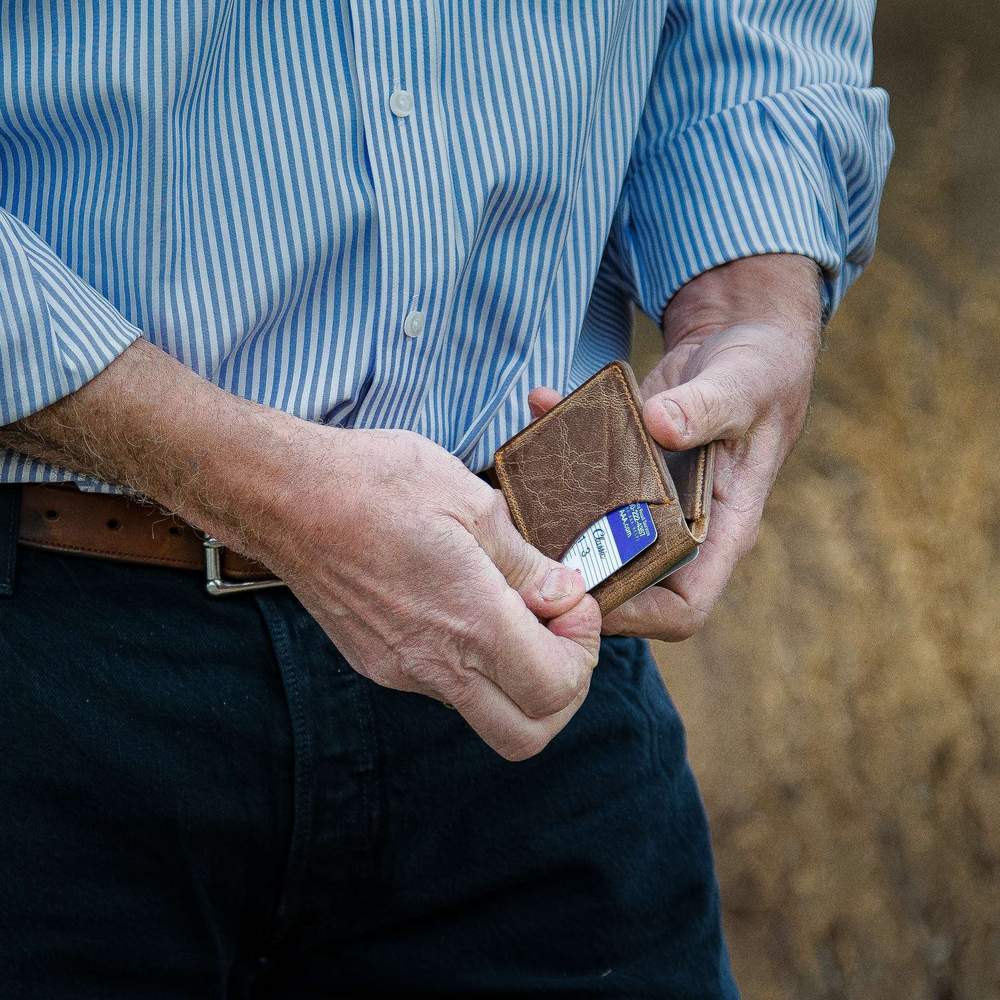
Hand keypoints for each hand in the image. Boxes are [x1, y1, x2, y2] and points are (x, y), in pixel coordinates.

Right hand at [263, 426, 601, 759]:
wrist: (285, 495)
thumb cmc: (376, 482)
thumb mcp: (471, 501)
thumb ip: (526, 562)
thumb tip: (562, 594)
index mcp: (469, 621)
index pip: (555, 689)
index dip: (582, 652)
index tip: (571, 603)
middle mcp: (434, 664)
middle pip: (526, 736)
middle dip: (561, 692)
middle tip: (558, 632)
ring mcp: (399, 672)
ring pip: (485, 714)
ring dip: (518, 678)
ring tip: (513, 610)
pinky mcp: (375, 664)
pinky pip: (444, 688)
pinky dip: (475, 664)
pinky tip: (467, 606)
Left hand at [528, 254, 821, 640]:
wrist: (744, 338)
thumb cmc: (761, 371)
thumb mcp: (743, 386)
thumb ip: (706, 408)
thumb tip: (661, 425)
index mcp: (723, 529)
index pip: (683, 607)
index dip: (637, 615)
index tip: (586, 592)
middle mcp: (681, 527)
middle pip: (624, 583)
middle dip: (575, 575)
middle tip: (525, 550)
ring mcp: (648, 502)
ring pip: (593, 536)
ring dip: (552, 521)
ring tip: (518, 493)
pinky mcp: (624, 468)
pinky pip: (583, 476)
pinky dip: (556, 444)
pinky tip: (541, 402)